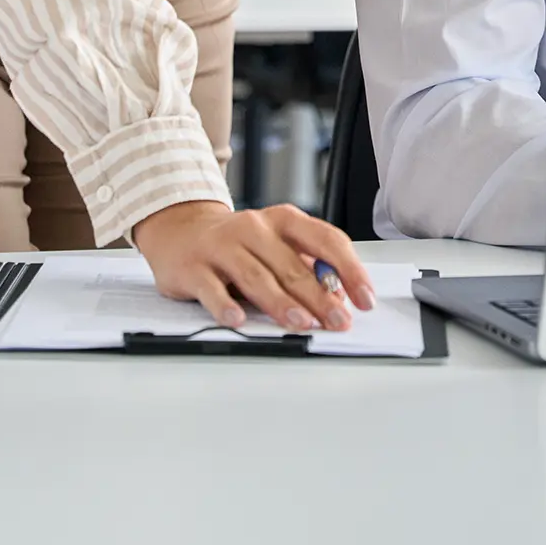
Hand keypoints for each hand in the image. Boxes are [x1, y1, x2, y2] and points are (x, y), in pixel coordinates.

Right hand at [133, 201, 374, 332]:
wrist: (180, 232)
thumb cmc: (238, 244)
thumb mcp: (275, 246)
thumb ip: (304, 267)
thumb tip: (337, 298)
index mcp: (283, 220)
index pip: (325, 240)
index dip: (349, 270)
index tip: (364, 298)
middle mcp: (254, 228)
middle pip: (292, 266)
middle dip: (319, 297)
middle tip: (337, 321)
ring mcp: (222, 246)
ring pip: (257, 276)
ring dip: (281, 303)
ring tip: (301, 323)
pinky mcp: (193, 267)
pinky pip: (211, 288)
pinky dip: (225, 305)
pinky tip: (238, 320)